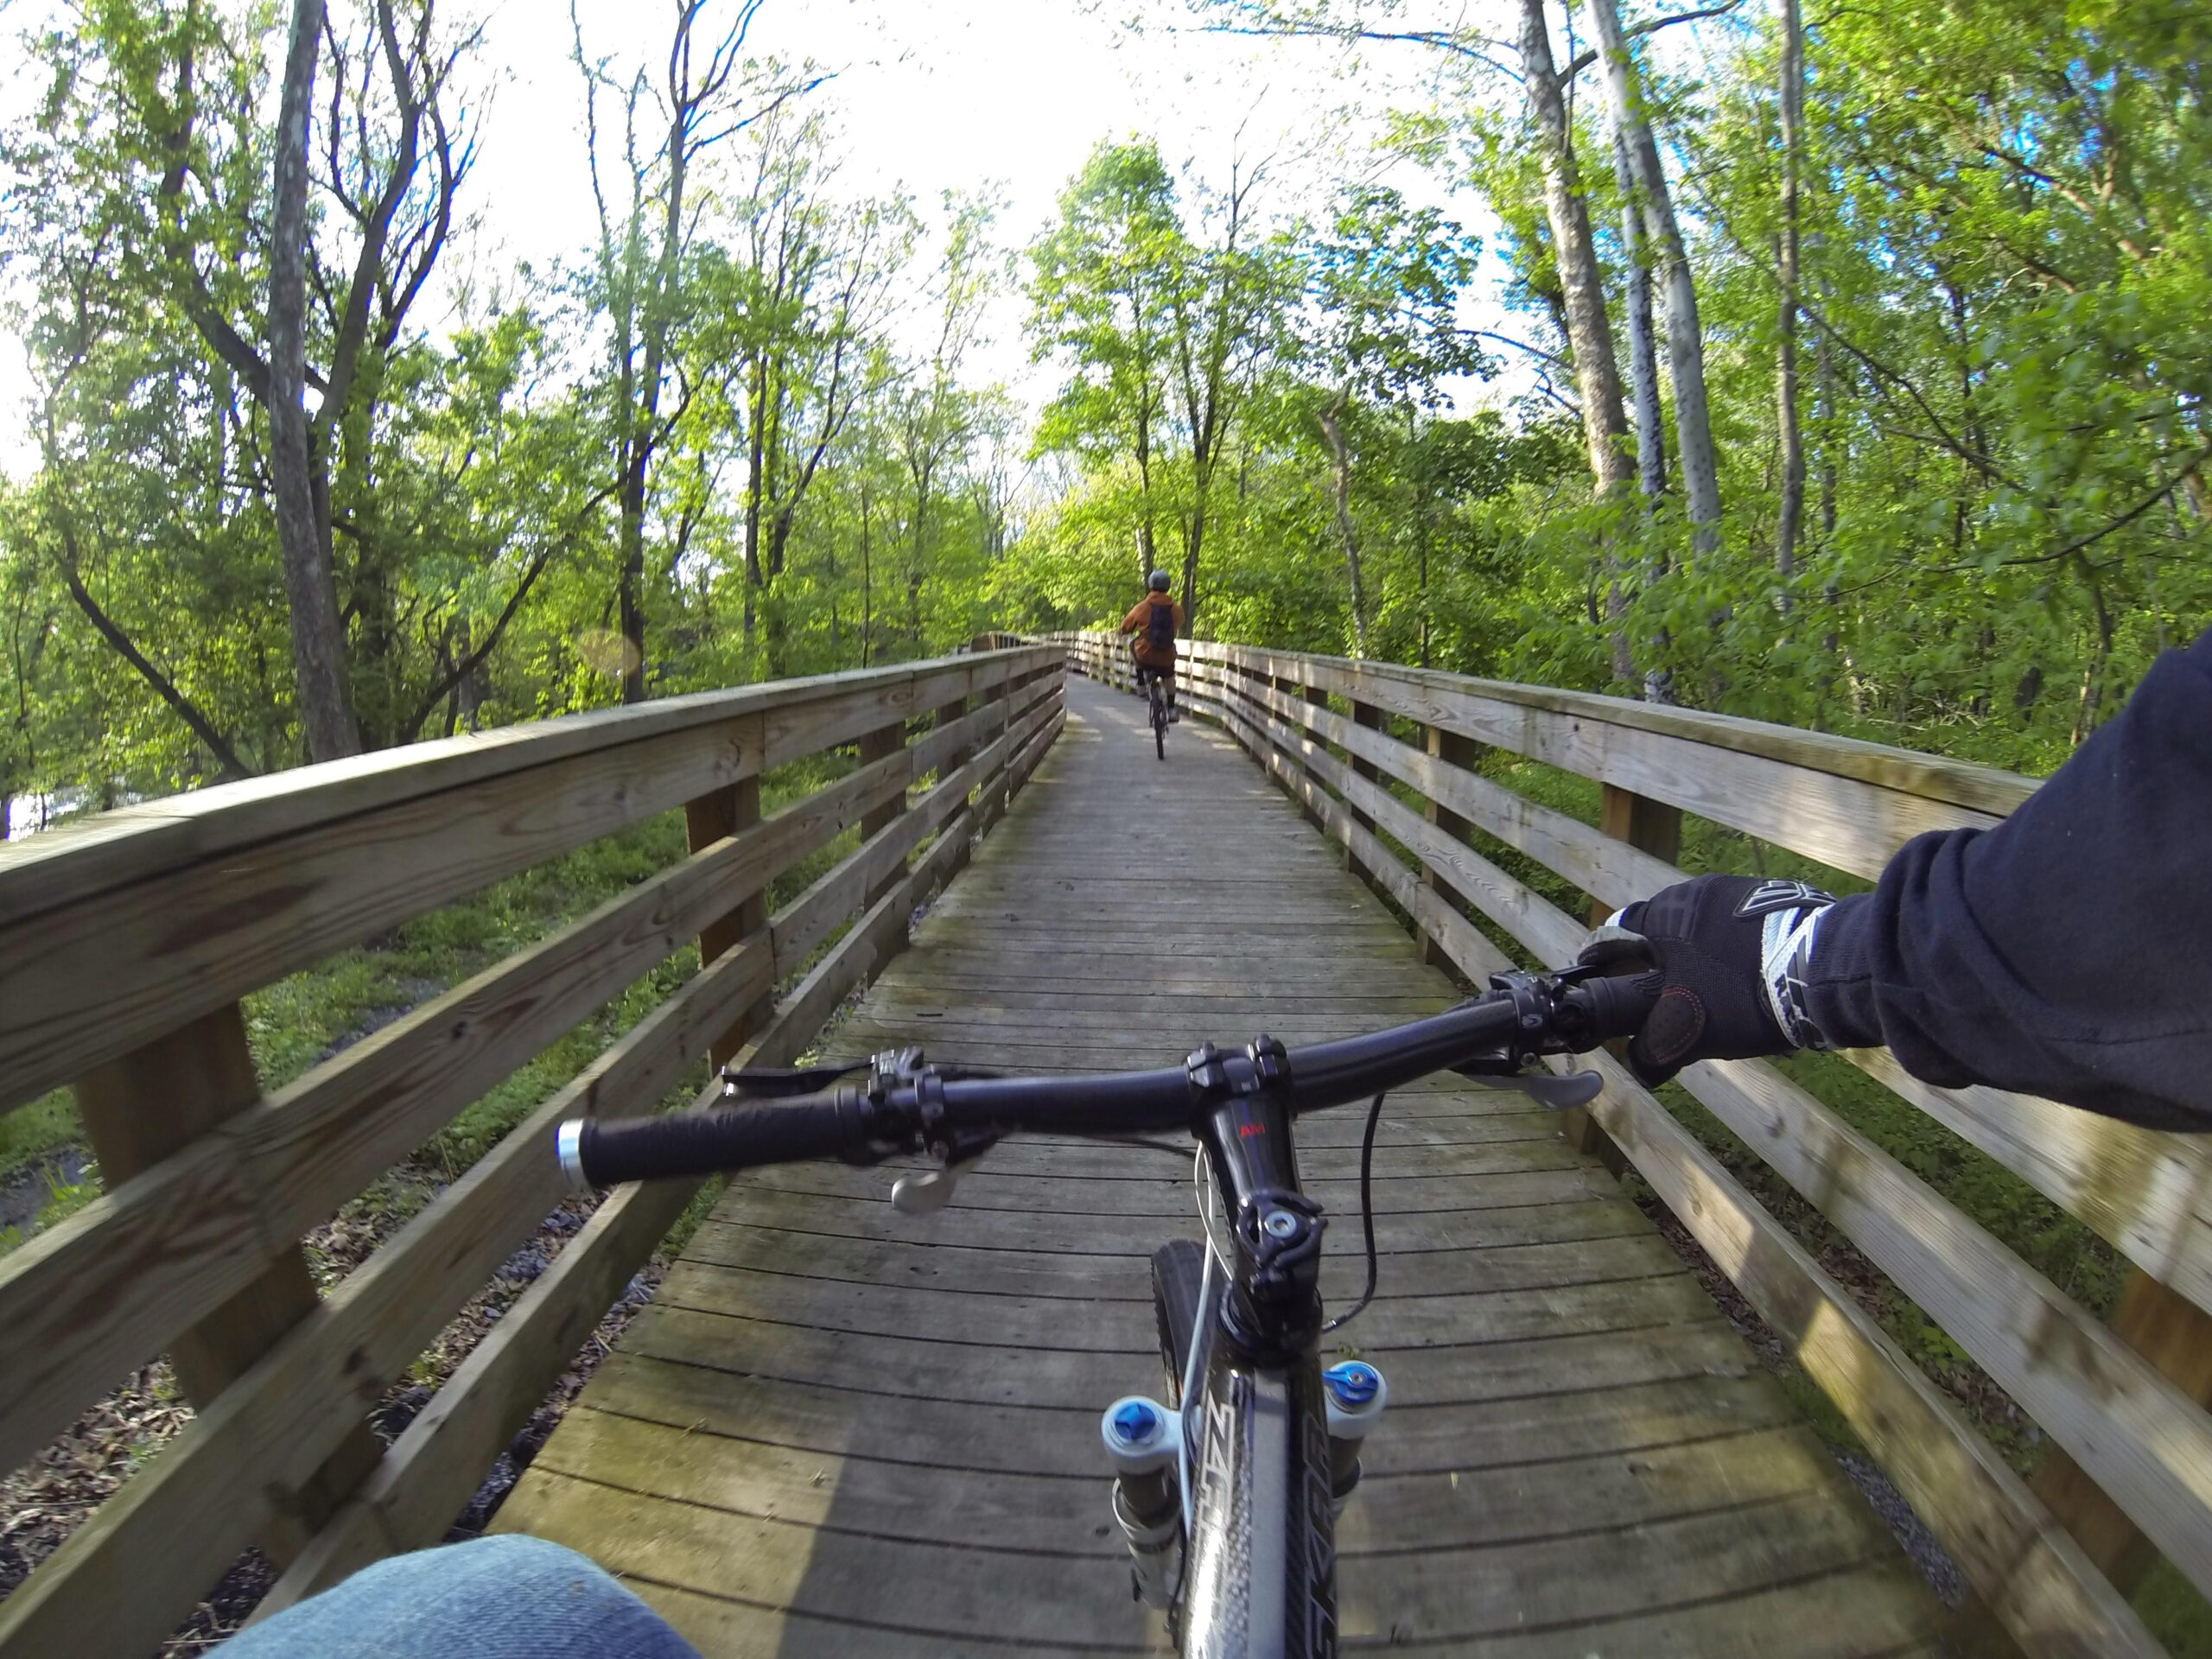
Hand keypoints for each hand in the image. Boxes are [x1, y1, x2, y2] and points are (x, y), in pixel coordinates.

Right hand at [1578, 874, 1836, 1085]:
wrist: (1826, 970)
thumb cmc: (1739, 994)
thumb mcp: (1685, 1031)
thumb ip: (1652, 1048)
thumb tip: (1639, 1064)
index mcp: (1663, 913)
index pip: (1614, 933)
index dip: (1604, 963)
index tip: (1603, 986)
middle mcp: (1696, 891)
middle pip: (1660, 933)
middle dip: (1656, 967)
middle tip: (1662, 1003)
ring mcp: (1742, 892)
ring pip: (1702, 933)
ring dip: (1698, 963)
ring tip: (1711, 1000)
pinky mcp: (1780, 901)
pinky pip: (1739, 933)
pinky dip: (1734, 958)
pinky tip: (1749, 986)